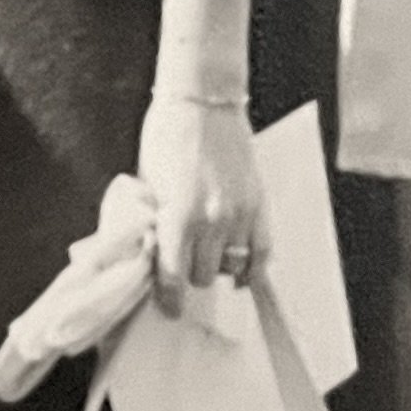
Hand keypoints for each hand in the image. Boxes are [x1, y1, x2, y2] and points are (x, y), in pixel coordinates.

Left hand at [137, 95, 267, 315]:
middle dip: (188, 273)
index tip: (169, 309)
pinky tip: (240, 273)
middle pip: (202, 275)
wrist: (202, 102)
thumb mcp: (147, 184)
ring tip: (205, 254)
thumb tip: (151, 255)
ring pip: (231, 267)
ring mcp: (240, 214)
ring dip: (216, 266)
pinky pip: (263, 253)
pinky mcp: (260, 204)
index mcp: (178, 216)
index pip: (173, 276)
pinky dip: (252, 268)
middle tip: (180, 262)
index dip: (169, 298)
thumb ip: (153, 222)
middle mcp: (212, 220)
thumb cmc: (166, 137)